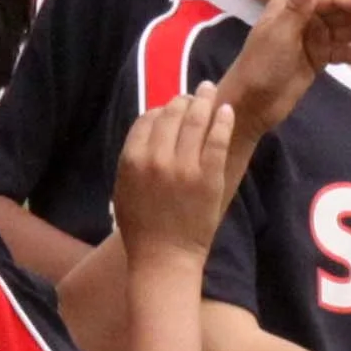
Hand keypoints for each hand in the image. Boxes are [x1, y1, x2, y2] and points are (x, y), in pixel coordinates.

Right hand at [111, 83, 234, 265]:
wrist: (164, 258)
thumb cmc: (141, 230)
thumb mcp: (124, 190)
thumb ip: (133, 160)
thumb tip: (146, 134)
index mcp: (132, 160)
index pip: (147, 119)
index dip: (160, 110)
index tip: (170, 108)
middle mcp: (156, 159)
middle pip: (171, 114)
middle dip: (183, 100)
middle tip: (194, 95)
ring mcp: (184, 167)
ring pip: (195, 121)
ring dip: (204, 100)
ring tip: (210, 91)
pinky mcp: (209, 177)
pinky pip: (217, 140)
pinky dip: (223, 121)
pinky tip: (227, 111)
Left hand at [217, 0, 350, 140]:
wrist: (250, 104)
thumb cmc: (260, 68)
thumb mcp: (279, 36)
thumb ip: (296, 7)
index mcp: (294, 3)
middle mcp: (306, 15)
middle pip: (347, 13)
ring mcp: (313, 37)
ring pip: (349, 32)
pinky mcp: (316, 58)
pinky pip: (344, 52)